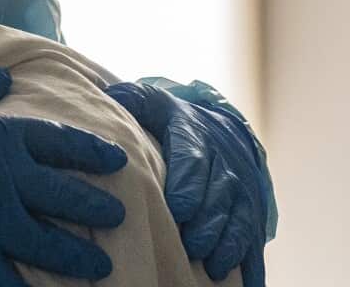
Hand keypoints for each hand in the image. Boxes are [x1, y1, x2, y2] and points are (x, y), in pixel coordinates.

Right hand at [0, 66, 127, 286]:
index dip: (90, 152)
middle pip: (65, 196)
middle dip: (97, 208)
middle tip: (117, 215)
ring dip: (79, 257)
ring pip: (50, 245)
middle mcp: (2, 180)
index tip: (115, 160)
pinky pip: (12, 281)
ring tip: (100, 265)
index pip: (57, 141)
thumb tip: (3, 75)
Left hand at [106, 82, 266, 285]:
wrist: (219, 129)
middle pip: (218, 196)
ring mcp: (241, 191)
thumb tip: (111, 95)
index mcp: (195, 138)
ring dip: (228, 244)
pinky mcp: (251, 213)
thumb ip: (133, 100)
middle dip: (207, 223)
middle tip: (192, 246)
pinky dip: (249, 260)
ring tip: (213, 266)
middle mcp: (223, 165)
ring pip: (239, 218)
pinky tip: (240, 279)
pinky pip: (253, 238)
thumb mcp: (153, 103)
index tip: (178, 209)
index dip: (188, 186)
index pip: (193, 161)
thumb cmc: (171, 121)